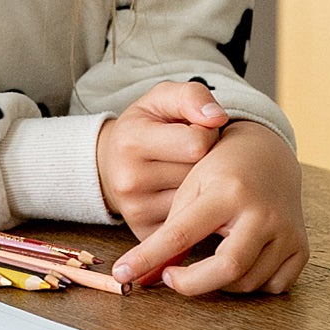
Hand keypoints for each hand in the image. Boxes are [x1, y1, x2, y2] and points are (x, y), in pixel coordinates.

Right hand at [96, 80, 231, 234]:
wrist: (111, 163)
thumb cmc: (145, 126)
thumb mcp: (162, 99)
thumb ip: (191, 96)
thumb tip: (217, 119)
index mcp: (132, 140)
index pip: (197, 143)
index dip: (207, 134)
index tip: (197, 132)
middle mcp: (130, 179)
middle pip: (200, 174)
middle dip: (208, 162)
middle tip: (195, 154)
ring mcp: (136, 210)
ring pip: (198, 201)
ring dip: (204, 187)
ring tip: (189, 172)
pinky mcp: (145, 232)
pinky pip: (190, 223)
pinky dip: (195, 210)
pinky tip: (188, 195)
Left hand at [111, 121, 308, 296]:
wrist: (268, 156)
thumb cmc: (220, 172)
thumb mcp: (190, 191)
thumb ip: (166, 234)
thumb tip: (137, 278)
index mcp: (228, 192)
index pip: (181, 234)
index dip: (148, 258)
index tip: (123, 275)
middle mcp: (263, 212)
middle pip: (228, 268)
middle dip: (192, 284)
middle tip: (171, 278)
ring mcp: (287, 231)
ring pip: (248, 282)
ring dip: (219, 283)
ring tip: (205, 263)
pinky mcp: (301, 246)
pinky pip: (273, 285)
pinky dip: (251, 283)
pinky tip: (238, 262)